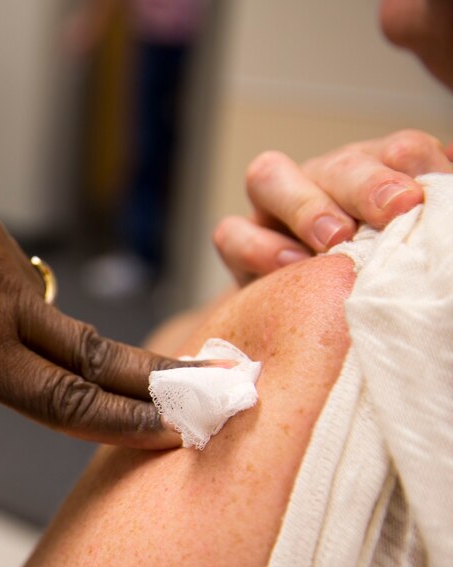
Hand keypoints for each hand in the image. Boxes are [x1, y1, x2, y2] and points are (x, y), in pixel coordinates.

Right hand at [215, 129, 452, 284]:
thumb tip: (450, 186)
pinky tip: (291, 267)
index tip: (427, 197)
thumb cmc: (377, 279)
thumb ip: (428, 221)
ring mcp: (276, 208)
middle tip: (396, 209)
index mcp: (379, 173)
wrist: (317, 318)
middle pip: (340, 163)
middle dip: (368, 184)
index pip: (400, 151)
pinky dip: (258, 247)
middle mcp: (325, 180)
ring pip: (269, 176)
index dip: (417, 165)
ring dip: (305, 204)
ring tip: (334, 238)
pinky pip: (232, 233)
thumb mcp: (407, 244)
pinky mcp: (240, 243)